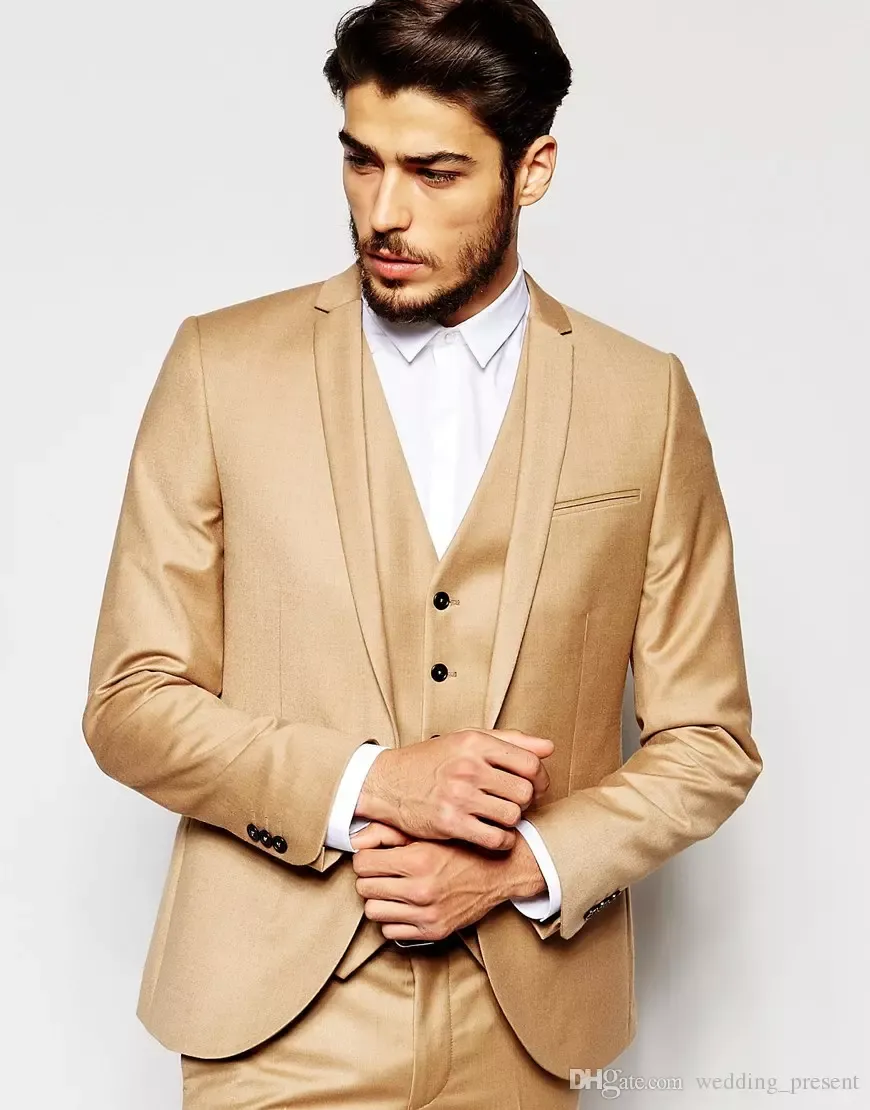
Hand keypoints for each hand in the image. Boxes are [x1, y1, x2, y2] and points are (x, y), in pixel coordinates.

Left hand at [352, 837, 544, 941]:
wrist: (499, 873)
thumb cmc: (461, 848)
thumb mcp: (427, 832)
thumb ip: (388, 832)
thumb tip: (355, 840)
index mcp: (417, 861)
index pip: (362, 864)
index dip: (365, 857)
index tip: (374, 856)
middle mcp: (421, 890)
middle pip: (364, 888)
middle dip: (369, 877)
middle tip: (382, 871)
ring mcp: (427, 914)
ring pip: (373, 911)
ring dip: (378, 899)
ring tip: (391, 888)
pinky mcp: (433, 932)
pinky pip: (390, 931)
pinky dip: (392, 919)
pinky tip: (403, 906)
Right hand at [356, 728, 553, 850]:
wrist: (388, 783)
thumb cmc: (429, 761)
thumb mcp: (467, 739)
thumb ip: (510, 741)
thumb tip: (548, 747)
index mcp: (476, 742)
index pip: (530, 763)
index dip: (540, 778)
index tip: (534, 786)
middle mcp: (468, 767)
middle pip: (524, 792)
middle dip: (526, 801)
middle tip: (516, 803)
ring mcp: (459, 796)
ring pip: (512, 816)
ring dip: (512, 820)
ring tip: (501, 816)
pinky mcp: (450, 823)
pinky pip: (495, 838)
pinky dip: (502, 840)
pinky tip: (494, 834)